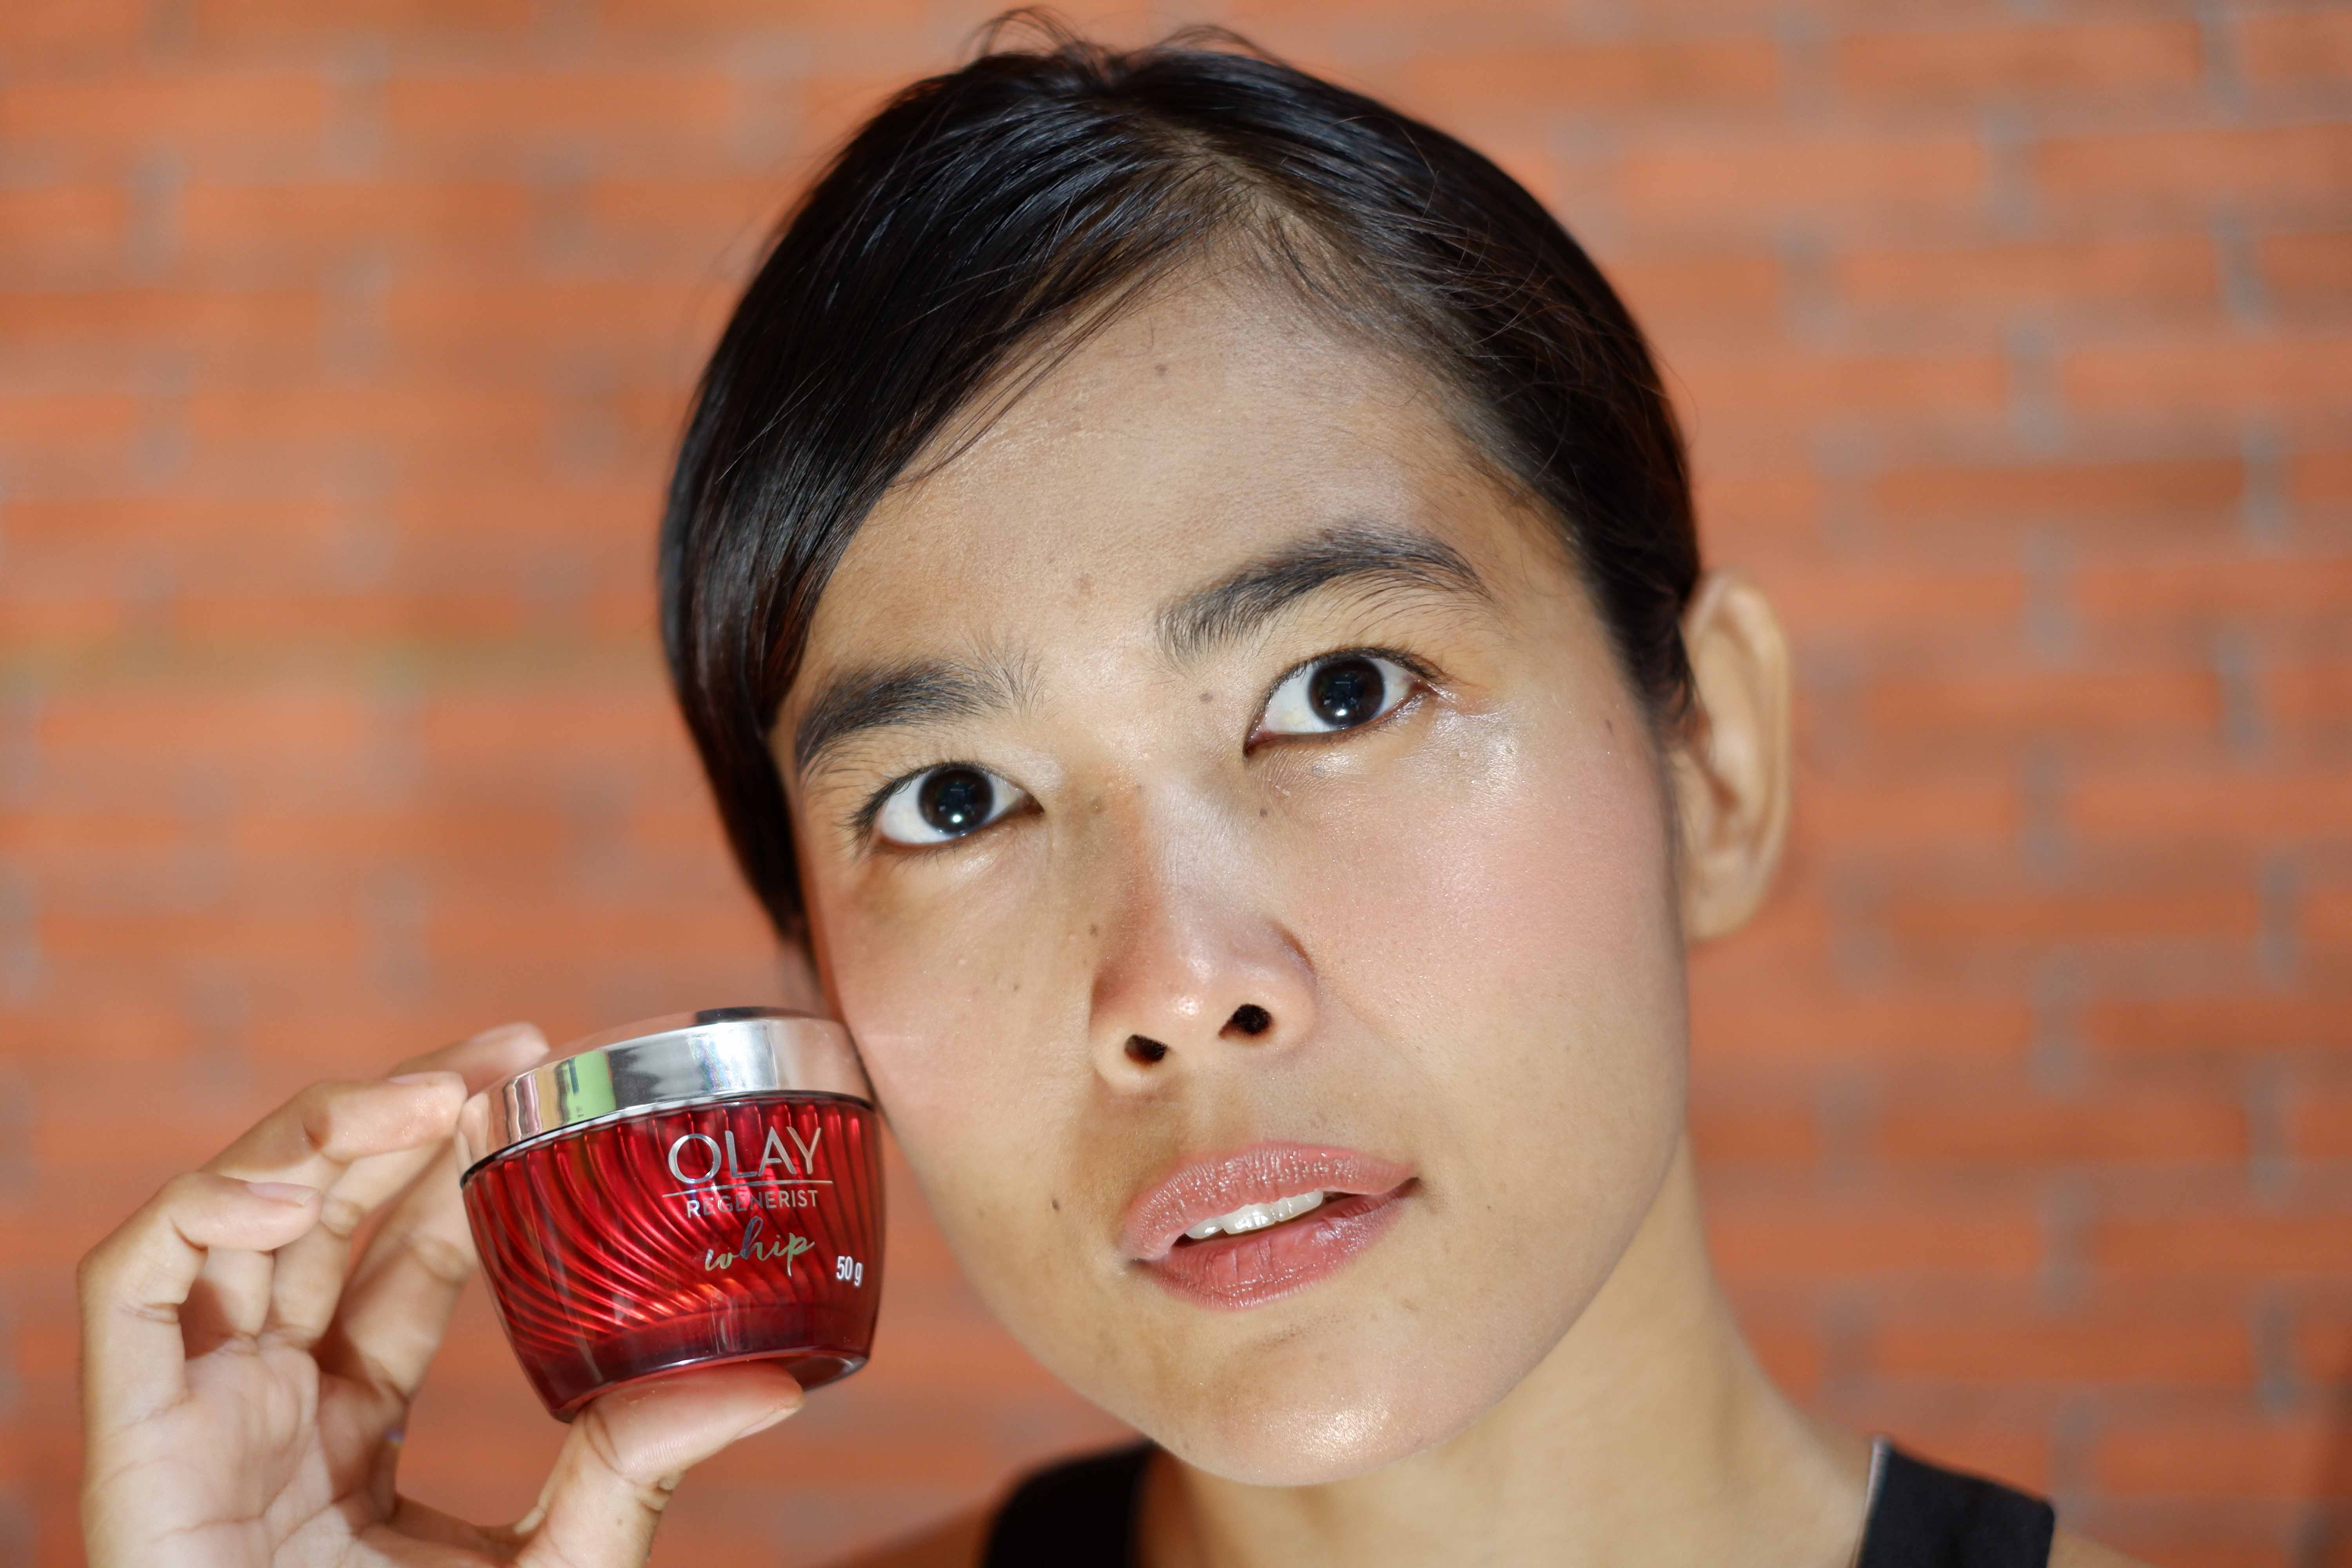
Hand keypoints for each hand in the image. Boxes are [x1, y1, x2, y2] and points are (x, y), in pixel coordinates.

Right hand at [78, 1024, 805, 1567]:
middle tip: (511, 1048)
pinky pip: (132, 1282)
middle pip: (323, 1213)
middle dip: (404, 1108)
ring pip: (235, 1216)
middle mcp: (264, 1405)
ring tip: (431, 1095)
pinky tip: (298, 1191)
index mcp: (346, 1428)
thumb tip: (775, 1383)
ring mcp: (192, 1413)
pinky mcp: (129, 1435)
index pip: (398, 1260)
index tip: (536, 1077)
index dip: (453, 1161)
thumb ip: (636, 1470)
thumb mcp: (553, 1563)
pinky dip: (205, 1207)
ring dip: (325, 1129)